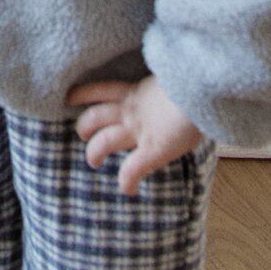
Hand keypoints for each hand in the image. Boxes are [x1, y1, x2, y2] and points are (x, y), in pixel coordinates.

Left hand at [66, 74, 202, 195]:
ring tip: (93, 162)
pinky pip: (133, 169)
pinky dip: (127, 181)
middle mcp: (131, 111)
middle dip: (84, 126)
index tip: (70, 97)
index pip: (101, 90)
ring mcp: (139, 131)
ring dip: (95, 152)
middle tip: (81, 134)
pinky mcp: (152, 149)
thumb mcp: (172, 79)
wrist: (201, 88)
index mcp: (135, 92)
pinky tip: (128, 190)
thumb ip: (165, 87)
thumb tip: (172, 86)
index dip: (82, 94)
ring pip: (104, 142)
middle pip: (95, 116)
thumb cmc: (193, 81)